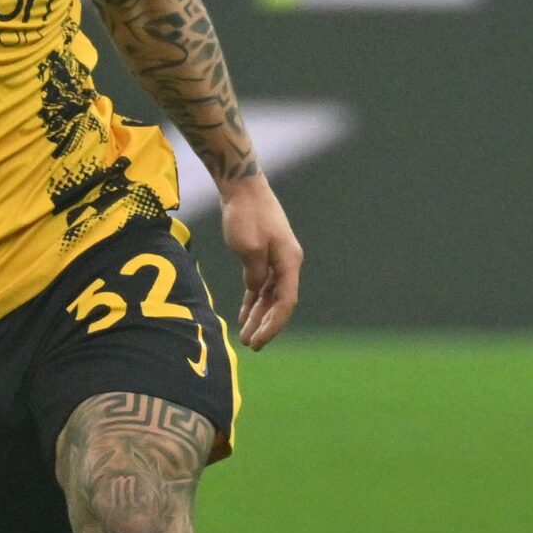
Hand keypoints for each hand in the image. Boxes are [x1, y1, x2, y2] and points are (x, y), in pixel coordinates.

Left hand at [216, 175, 300, 347]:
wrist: (242, 187)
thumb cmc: (246, 215)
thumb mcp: (248, 248)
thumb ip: (255, 274)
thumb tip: (257, 291)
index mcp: (289, 262)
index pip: (285, 303)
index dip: (273, 325)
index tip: (258, 341)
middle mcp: (287, 263)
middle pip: (279, 302)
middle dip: (265, 325)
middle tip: (250, 345)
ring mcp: (276, 259)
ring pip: (269, 295)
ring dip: (258, 316)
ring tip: (245, 336)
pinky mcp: (263, 255)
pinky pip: (260, 285)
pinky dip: (252, 301)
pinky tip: (244, 316)